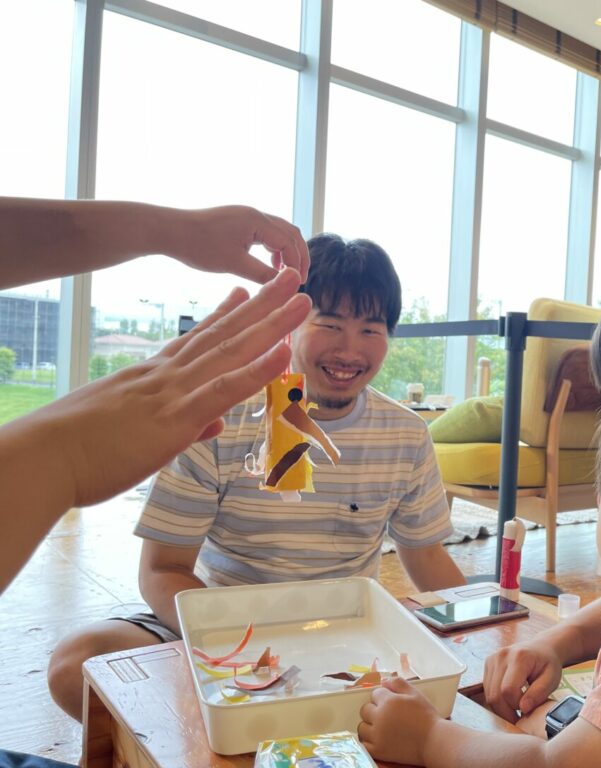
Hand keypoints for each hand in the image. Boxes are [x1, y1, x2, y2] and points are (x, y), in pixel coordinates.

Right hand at [54, 268, 310, 506]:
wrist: (42, 459)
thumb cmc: (78, 451)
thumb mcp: (133, 431)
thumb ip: (181, 426)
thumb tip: (212, 424)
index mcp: (153, 376)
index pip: (197, 339)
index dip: (225, 315)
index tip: (245, 293)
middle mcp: (167, 375)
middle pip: (224, 333)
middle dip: (263, 305)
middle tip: (290, 279)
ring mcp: (173, 392)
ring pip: (232, 351)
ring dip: (272, 324)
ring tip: (301, 299)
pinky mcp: (175, 418)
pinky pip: (223, 389)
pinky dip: (256, 370)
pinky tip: (282, 352)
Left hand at [165, 205, 309, 282]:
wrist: (170, 231)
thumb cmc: (199, 246)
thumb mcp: (234, 264)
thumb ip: (262, 274)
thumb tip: (285, 285)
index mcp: (257, 221)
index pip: (289, 242)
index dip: (297, 263)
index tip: (297, 283)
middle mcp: (255, 214)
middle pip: (290, 233)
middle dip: (298, 255)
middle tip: (299, 277)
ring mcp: (247, 216)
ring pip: (280, 231)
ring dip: (287, 251)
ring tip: (284, 272)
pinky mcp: (239, 221)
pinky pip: (266, 232)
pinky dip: (273, 248)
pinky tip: (267, 263)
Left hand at [358, 676, 440, 765]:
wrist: (433, 741)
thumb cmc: (426, 716)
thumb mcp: (415, 694)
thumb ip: (398, 684)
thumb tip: (383, 680)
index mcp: (388, 702)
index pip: (375, 693)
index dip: (383, 697)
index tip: (391, 703)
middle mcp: (379, 717)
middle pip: (365, 709)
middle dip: (374, 709)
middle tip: (387, 714)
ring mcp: (377, 735)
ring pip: (362, 727)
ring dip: (369, 725)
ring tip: (382, 727)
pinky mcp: (378, 750)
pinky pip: (364, 744)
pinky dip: (369, 741)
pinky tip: (378, 738)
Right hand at [483, 640, 564, 721]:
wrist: (542, 647)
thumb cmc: (548, 664)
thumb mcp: (551, 679)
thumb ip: (538, 694)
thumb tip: (524, 709)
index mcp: (519, 657)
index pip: (508, 690)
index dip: (516, 706)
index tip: (527, 710)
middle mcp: (501, 656)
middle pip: (495, 694)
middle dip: (507, 712)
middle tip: (520, 717)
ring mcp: (492, 659)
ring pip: (489, 695)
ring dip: (501, 708)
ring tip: (516, 708)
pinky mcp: (488, 664)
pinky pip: (487, 690)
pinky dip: (497, 700)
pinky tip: (510, 699)